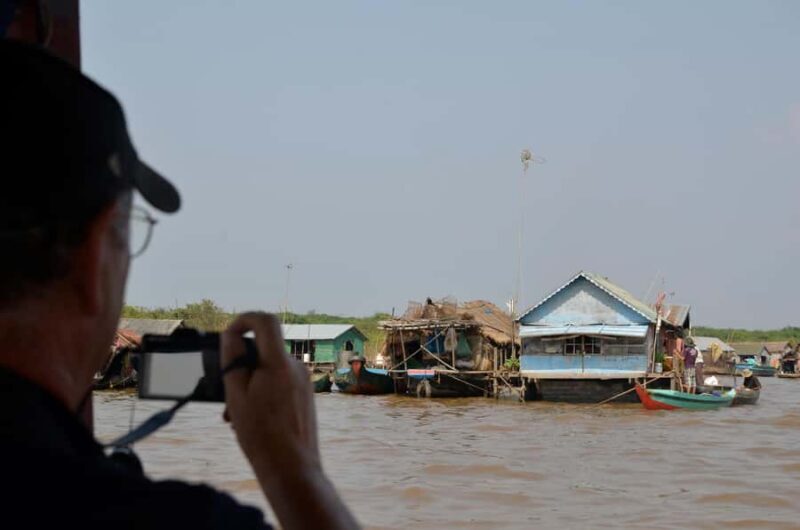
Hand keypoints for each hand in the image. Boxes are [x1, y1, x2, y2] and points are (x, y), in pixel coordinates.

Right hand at [221, 312, 319, 484]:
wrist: (292, 468)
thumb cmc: (262, 435)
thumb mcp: (236, 395)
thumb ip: (232, 361)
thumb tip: (231, 335)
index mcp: (279, 363)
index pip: (265, 321)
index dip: (244, 319)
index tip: (229, 334)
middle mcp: (296, 367)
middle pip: (263, 350)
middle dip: (241, 366)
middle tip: (226, 394)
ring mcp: (303, 381)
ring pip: (268, 370)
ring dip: (249, 385)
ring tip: (236, 415)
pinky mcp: (304, 394)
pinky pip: (279, 383)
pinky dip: (262, 393)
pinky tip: (251, 419)